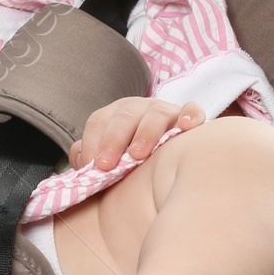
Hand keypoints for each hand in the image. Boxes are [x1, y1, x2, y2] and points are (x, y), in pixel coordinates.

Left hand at [69, 97, 205, 170]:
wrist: (171, 155)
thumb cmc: (132, 158)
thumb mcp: (110, 156)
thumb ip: (90, 156)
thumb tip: (81, 161)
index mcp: (115, 115)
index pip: (98, 122)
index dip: (92, 142)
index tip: (91, 165)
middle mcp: (138, 108)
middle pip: (124, 118)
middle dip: (113, 140)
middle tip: (106, 165)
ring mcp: (164, 110)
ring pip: (155, 115)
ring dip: (146, 133)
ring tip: (138, 154)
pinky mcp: (187, 116)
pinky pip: (191, 111)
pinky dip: (190, 115)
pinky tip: (186, 126)